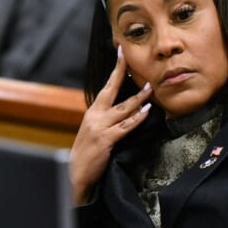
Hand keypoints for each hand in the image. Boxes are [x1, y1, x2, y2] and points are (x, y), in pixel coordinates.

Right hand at [69, 45, 152, 204]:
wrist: (76, 174)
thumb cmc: (87, 153)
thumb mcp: (93, 131)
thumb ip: (105, 119)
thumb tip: (123, 108)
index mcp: (93, 112)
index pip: (106, 86)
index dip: (115, 70)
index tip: (121, 53)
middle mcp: (95, 116)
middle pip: (111, 89)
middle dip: (121, 71)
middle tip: (130, 57)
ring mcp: (100, 127)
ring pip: (123, 108)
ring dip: (139, 97)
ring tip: (151, 87)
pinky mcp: (106, 139)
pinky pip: (125, 126)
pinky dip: (137, 118)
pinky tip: (147, 111)